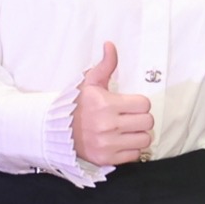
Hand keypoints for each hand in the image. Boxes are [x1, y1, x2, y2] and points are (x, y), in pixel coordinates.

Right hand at [70, 41, 155, 167]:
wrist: (57, 132)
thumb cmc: (77, 106)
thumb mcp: (89, 83)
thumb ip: (105, 65)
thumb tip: (110, 45)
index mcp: (106, 104)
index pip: (144, 104)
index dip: (139, 103)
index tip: (129, 105)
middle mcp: (108, 125)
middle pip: (148, 122)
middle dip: (141, 119)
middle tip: (130, 118)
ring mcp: (108, 144)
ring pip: (144, 139)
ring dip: (139, 135)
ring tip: (128, 131)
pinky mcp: (107, 159)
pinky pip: (135, 155)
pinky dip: (131, 149)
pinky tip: (121, 142)